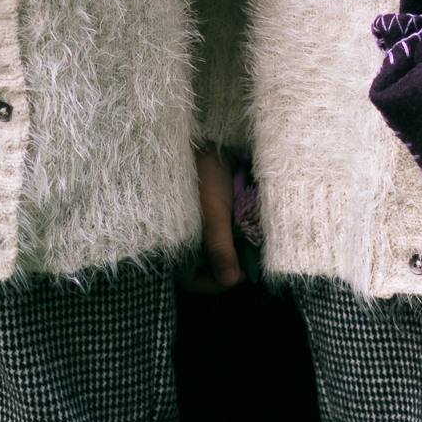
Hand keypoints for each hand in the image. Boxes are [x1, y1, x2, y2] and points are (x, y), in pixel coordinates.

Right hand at [184, 147, 244, 291]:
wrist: (208, 138)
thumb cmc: (204, 172)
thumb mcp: (214, 213)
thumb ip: (220, 248)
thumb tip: (231, 281)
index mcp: (171, 242)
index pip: (193, 280)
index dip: (218, 283)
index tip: (243, 276)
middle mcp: (181, 239)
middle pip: (205, 269)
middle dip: (228, 267)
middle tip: (250, 262)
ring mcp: (193, 229)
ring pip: (214, 254)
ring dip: (232, 252)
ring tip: (248, 244)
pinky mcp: (205, 217)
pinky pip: (218, 237)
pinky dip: (232, 237)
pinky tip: (243, 230)